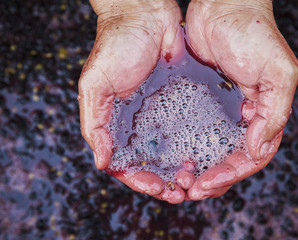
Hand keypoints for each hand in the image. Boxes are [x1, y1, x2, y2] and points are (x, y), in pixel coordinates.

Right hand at [78, 0, 186, 202]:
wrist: (144, 15)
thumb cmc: (115, 46)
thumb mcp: (94, 84)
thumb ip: (95, 124)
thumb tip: (102, 162)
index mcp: (116, 124)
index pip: (126, 164)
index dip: (141, 181)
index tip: (159, 189)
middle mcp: (138, 124)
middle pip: (150, 164)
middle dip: (165, 181)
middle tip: (182, 191)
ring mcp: (159, 114)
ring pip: (170, 152)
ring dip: (180, 169)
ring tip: (195, 178)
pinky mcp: (179, 101)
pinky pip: (186, 129)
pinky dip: (192, 146)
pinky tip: (203, 154)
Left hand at [185, 0, 297, 199]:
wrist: (222, 7)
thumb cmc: (253, 34)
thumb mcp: (277, 72)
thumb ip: (275, 112)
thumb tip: (259, 149)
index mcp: (264, 115)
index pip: (251, 157)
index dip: (231, 175)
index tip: (206, 183)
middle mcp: (242, 117)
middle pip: (229, 160)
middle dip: (212, 178)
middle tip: (188, 189)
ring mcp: (220, 111)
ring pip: (211, 150)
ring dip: (198, 168)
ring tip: (178, 180)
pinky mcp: (200, 101)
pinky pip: (193, 131)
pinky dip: (186, 148)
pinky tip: (173, 156)